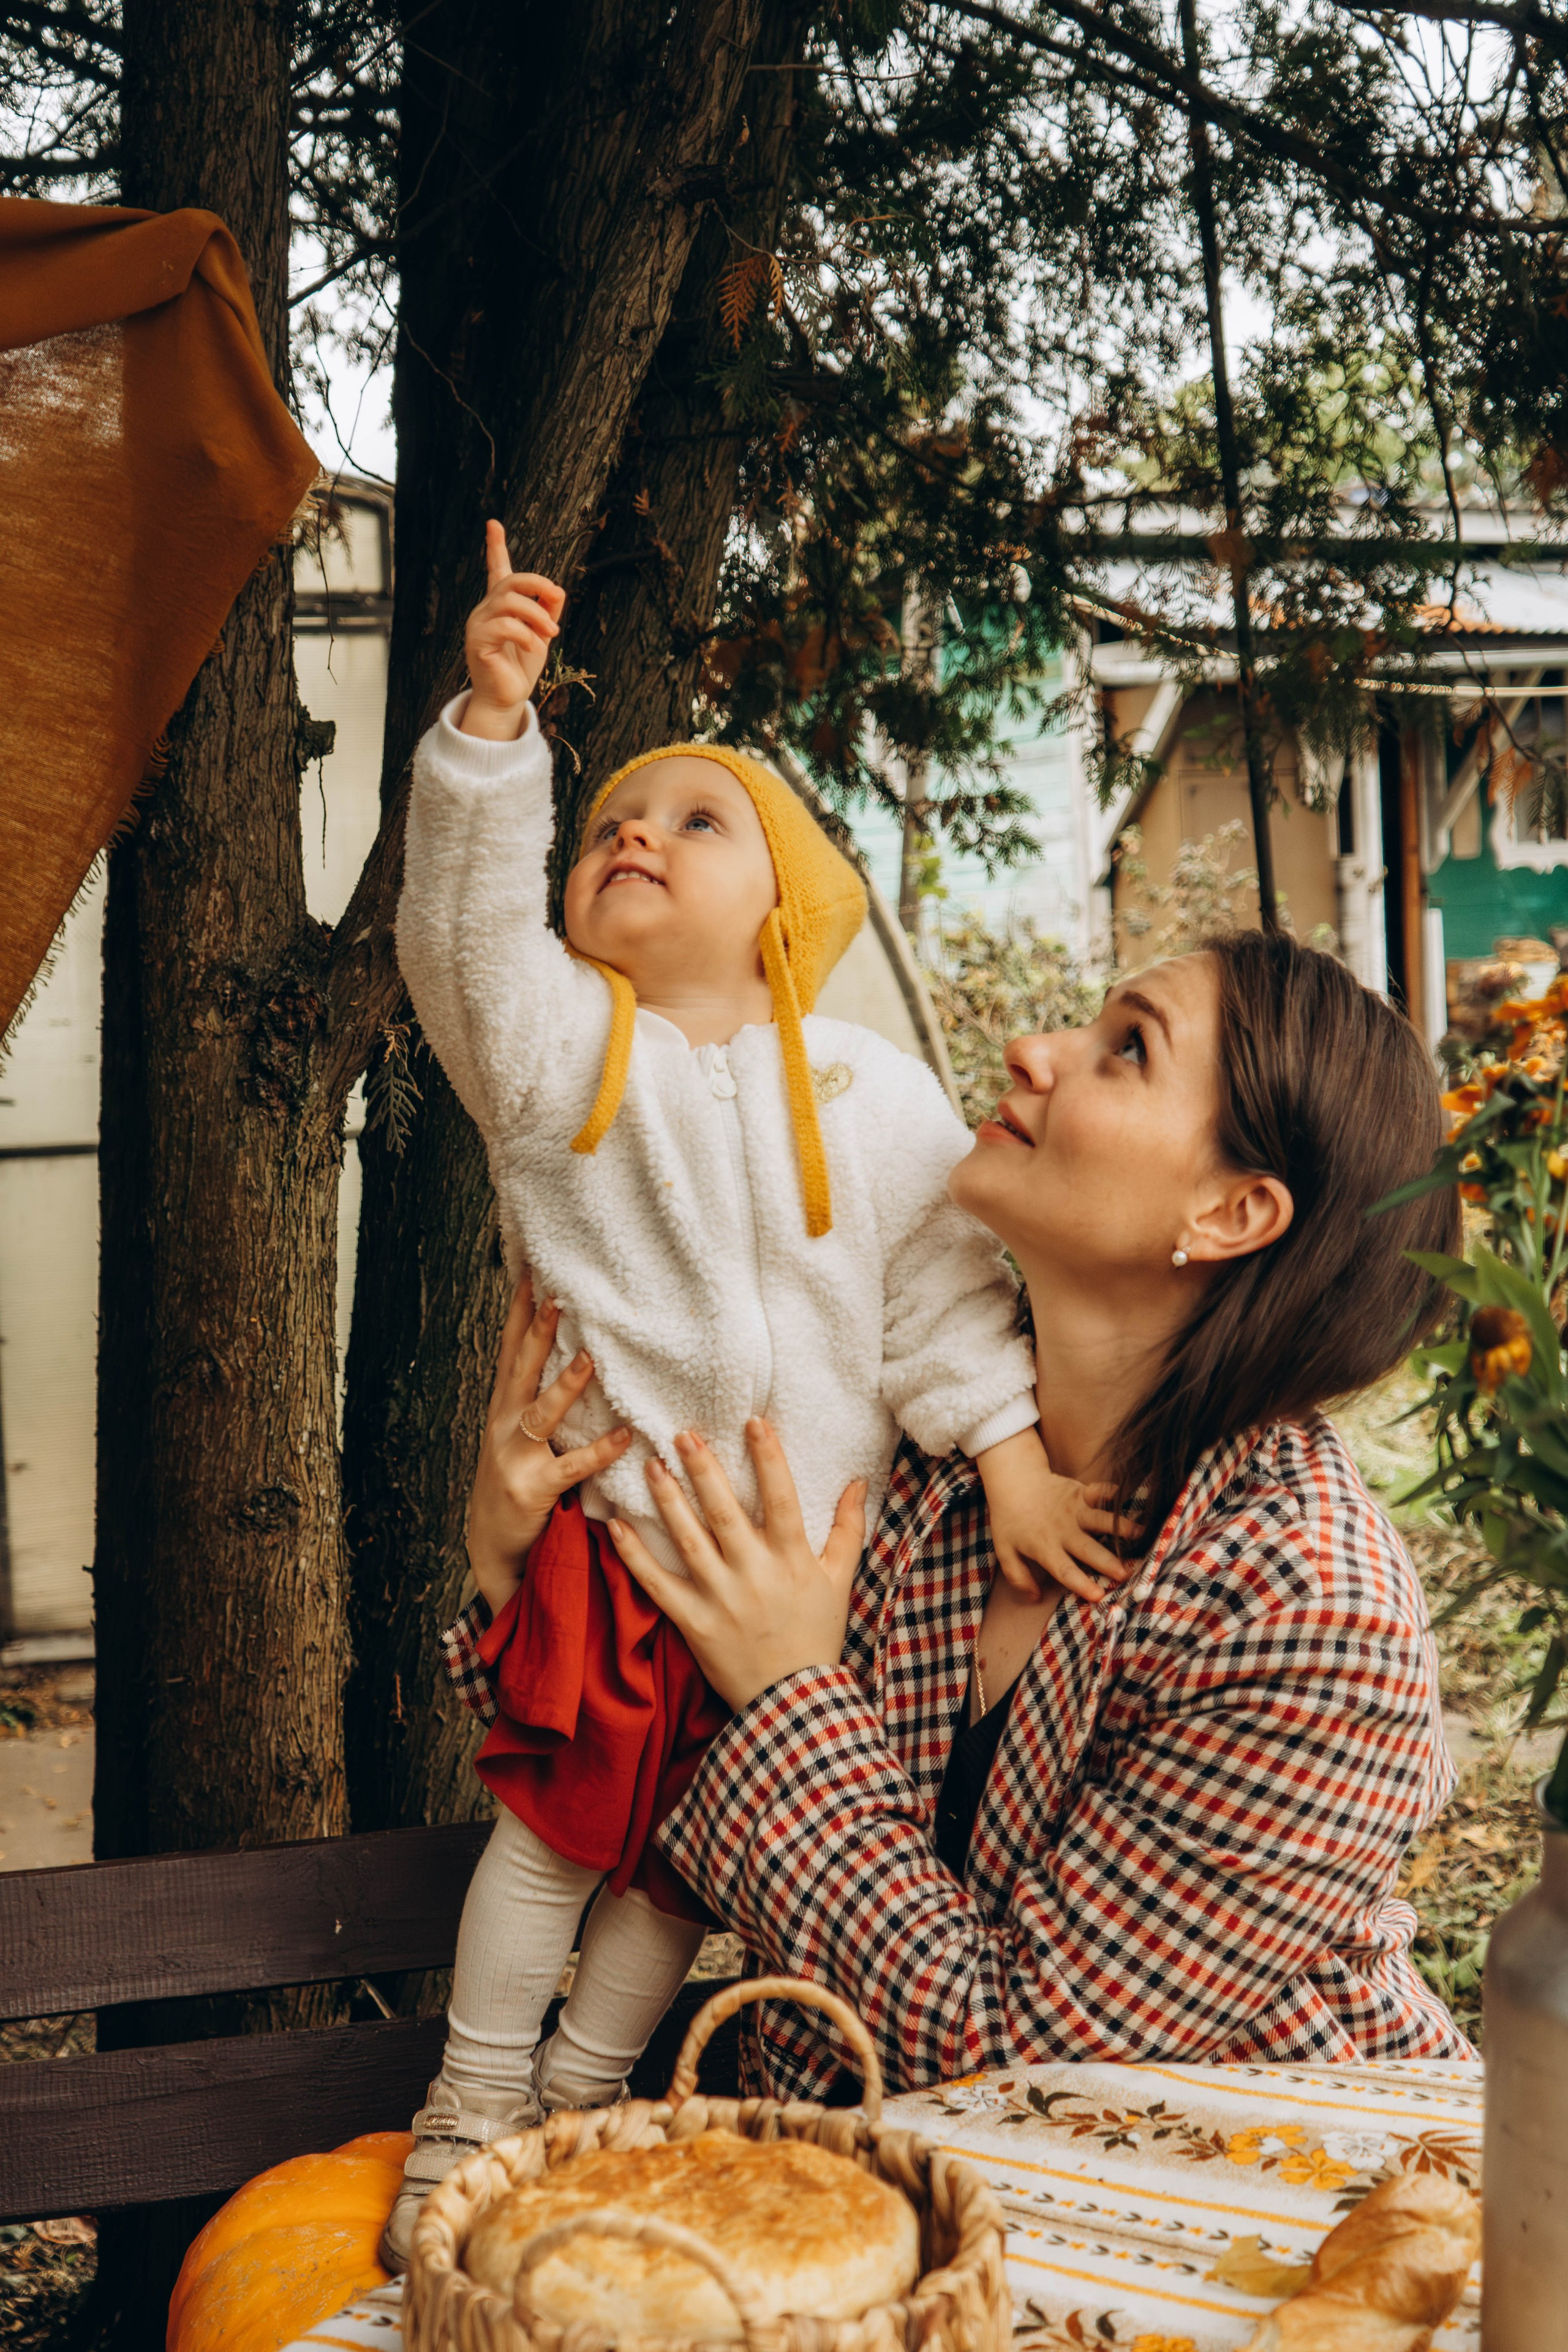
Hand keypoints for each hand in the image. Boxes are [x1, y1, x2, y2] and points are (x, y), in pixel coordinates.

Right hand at [459, 522, 565, 740]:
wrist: (507, 698)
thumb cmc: (521, 666)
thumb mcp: (541, 633)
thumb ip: (548, 610)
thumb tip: (557, 590)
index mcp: (500, 605)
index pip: (496, 570)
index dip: (495, 547)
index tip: (494, 524)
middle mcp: (486, 610)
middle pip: (511, 582)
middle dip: (538, 586)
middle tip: (558, 599)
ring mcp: (478, 625)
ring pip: (509, 602)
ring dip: (537, 614)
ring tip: (551, 632)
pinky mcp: (477, 642)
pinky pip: (504, 626)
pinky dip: (525, 634)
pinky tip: (533, 647)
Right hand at [466, 1278, 630, 1615]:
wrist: (494, 1546)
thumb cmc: (516, 1482)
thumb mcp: (518, 1435)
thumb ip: (539, 1398)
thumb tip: (575, 1352)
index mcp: (503, 1408)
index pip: (511, 1350)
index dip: (519, 1311)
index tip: (530, 1271)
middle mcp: (502, 1425)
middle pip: (521, 1369)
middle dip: (538, 1331)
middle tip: (557, 1295)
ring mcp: (513, 1458)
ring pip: (541, 1413)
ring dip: (566, 1384)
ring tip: (590, 1357)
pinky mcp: (532, 1490)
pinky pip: (571, 1467)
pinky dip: (598, 1452)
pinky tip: (624, 1437)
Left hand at [607, 1421, 866, 1710]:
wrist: (794, 1701)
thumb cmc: (817, 1635)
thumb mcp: (840, 1581)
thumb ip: (847, 1529)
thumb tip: (857, 1482)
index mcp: (792, 1559)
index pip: (781, 1498)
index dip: (768, 1458)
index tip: (753, 1422)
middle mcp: (754, 1574)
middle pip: (725, 1512)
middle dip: (704, 1469)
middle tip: (682, 1433)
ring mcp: (720, 1598)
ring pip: (688, 1540)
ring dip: (668, 1500)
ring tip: (650, 1465)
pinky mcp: (693, 1622)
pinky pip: (657, 1584)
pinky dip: (634, 1556)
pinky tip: (616, 1525)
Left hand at [973, 1430, 1134, 1605]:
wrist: (1014, 1481)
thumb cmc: (1010, 1518)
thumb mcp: (1005, 1550)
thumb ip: (1018, 1576)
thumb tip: (1035, 1597)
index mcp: (1045, 1548)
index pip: (1064, 1569)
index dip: (1081, 1583)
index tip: (1098, 1595)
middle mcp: (1063, 1531)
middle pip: (1088, 1549)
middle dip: (1108, 1561)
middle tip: (1127, 1572)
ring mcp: (1074, 1510)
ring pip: (1100, 1521)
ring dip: (1121, 1527)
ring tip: (1142, 1534)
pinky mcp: (1080, 1492)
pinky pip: (1099, 1492)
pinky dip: (1112, 1493)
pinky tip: (1129, 1497)